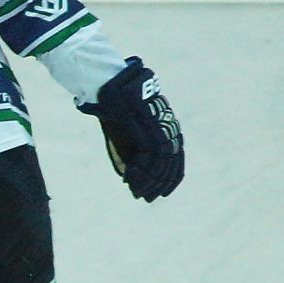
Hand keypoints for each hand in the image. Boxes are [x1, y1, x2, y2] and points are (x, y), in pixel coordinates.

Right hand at [79, 58, 183, 202]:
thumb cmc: (115, 106)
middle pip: (172, 162)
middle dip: (161, 183)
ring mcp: (159, 126)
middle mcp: (167, 127)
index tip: (160, 193)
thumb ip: (130, 152)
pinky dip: (141, 170)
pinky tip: (130, 178)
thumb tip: (130, 177)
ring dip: (150, 181)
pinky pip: (150, 155)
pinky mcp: (147, 126)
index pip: (175, 157)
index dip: (169, 177)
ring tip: (138, 193)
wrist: (108, 84)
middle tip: (148, 198)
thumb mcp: (124, 132)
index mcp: (165, 127)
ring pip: (163, 162)